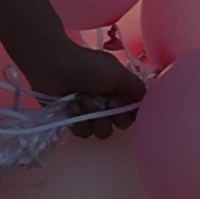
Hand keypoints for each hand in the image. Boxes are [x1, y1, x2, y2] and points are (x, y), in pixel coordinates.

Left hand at [20, 35, 141, 131]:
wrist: (52, 65)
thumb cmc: (86, 66)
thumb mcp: (118, 74)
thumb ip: (137, 89)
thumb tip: (146, 101)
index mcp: (119, 90)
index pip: (133, 111)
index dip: (129, 112)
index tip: (120, 102)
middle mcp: (106, 102)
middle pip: (119, 124)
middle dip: (111, 115)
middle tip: (103, 101)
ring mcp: (88, 112)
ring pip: (102, 132)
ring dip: (94, 117)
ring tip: (83, 100)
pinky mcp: (72, 120)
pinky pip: (83, 133)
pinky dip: (79, 121)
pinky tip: (72, 106)